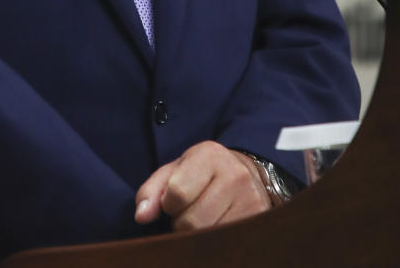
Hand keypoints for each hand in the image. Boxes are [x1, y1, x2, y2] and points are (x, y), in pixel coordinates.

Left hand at [134, 141, 270, 231]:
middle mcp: (234, 175)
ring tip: (203, 219)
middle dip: (183, 223)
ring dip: (199, 235)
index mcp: (209, 155)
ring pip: (209, 237)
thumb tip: (141, 216)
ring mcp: (250, 199)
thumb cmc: (202, 173)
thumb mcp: (175, 170)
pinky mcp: (258, 220)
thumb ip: (152, 190)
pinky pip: (226, 244)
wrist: (248, 174)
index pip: (177, 193)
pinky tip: (216, 227)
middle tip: (189, 213)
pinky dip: (215, 241)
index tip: (173, 202)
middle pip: (193, 221)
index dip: (169, 204)